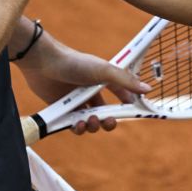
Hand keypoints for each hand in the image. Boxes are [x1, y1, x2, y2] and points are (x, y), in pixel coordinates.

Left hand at [16, 31, 150, 134]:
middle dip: (109, 121)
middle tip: (108, 121)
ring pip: (91, 122)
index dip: (129, 105)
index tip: (135, 113)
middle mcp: (92, 92)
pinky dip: (78, 128)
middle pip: (106, 113)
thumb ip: (125, 81)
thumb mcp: (103, 71)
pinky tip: (76, 124)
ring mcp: (77, 101)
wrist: (43, 63)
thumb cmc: (75, 62)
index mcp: (104, 80)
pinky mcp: (63, 110)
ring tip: (88, 121)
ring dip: (93, 126)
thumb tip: (147, 90)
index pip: (122, 95)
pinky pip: (74, 125)